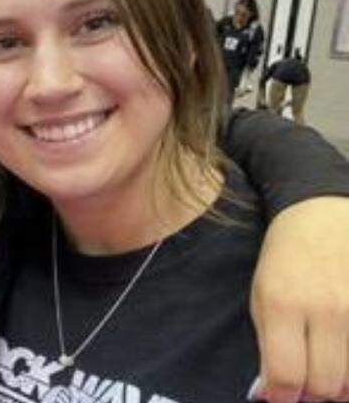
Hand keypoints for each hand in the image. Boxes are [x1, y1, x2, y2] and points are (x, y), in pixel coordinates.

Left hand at [252, 196, 348, 401]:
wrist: (322, 217)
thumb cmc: (285, 261)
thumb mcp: (261, 298)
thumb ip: (269, 347)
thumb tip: (273, 394)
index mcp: (283, 305)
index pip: (287, 376)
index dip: (283, 397)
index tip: (282, 397)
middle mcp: (326, 309)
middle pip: (326, 385)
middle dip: (312, 393)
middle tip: (304, 384)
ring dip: (338, 384)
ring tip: (324, 364)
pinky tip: (342, 353)